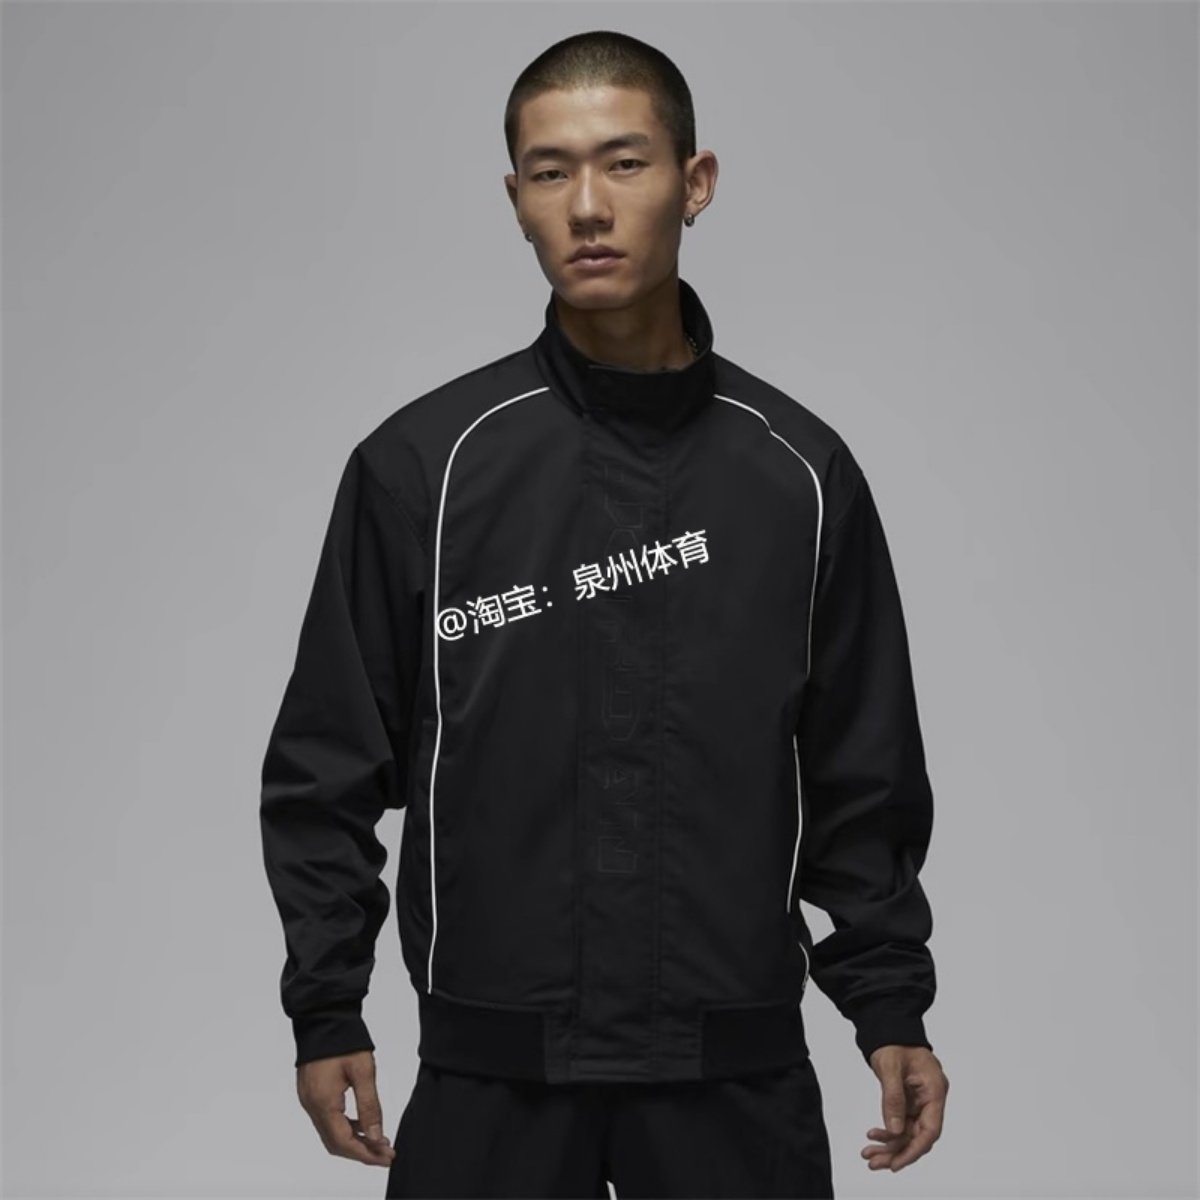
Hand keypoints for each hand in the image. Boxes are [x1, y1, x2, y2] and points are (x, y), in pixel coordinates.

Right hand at [296, 1049, 396, 1166]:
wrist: (324, 1016)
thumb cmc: (345, 1040)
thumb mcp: (364, 1072)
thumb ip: (369, 1106)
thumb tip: (375, 1137)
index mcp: (323, 1102)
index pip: (343, 1142)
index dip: (365, 1154)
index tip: (387, 1157)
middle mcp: (311, 1106)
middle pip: (335, 1142)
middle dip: (361, 1151)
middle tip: (385, 1153)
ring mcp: (308, 1100)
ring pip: (330, 1133)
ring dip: (353, 1140)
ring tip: (378, 1140)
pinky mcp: (310, 1093)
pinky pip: (326, 1120)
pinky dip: (344, 1127)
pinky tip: (362, 1124)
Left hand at [861, 1044, 947, 1171]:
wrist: (888, 1027)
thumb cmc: (893, 1040)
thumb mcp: (890, 1067)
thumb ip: (893, 1098)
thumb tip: (895, 1130)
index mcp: (935, 1090)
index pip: (930, 1129)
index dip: (914, 1150)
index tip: (896, 1164)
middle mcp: (931, 1099)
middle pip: (918, 1136)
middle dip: (897, 1151)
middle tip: (874, 1162)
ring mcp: (920, 1101)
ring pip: (908, 1133)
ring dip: (890, 1145)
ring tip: (868, 1154)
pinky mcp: (909, 1102)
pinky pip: (901, 1123)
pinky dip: (888, 1132)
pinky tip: (873, 1136)